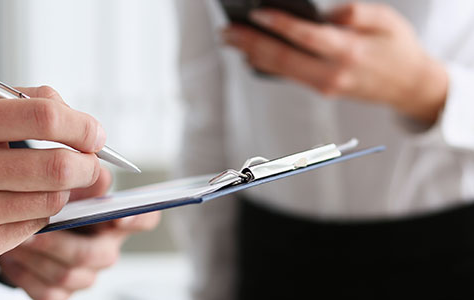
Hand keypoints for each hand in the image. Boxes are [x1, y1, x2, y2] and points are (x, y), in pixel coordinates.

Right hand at [0, 86, 106, 272]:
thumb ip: (19, 103)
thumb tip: (77, 119)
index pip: (43, 117)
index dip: (81, 124)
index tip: (94, 133)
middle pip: (58, 166)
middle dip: (88, 165)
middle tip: (89, 162)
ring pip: (52, 200)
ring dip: (62, 190)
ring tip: (46, 181)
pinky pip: (34, 227)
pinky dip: (38, 213)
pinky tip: (18, 204)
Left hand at [0, 167, 160, 299]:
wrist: (19, 227)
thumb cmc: (50, 202)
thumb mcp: (65, 183)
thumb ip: (81, 176)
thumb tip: (93, 166)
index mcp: (114, 219)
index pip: (145, 218)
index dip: (137, 219)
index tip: (119, 215)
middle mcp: (105, 249)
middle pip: (98, 254)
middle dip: (62, 241)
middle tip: (36, 228)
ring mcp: (85, 274)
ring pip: (68, 275)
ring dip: (37, 255)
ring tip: (15, 237)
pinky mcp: (61, 293)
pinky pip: (48, 292)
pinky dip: (25, 273)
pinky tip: (13, 257)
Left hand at [222, 2, 447, 122]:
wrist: (409, 85)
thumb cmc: (398, 46)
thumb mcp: (388, 21)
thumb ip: (358, 14)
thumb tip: (327, 14)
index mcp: (350, 52)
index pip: (307, 37)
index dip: (281, 25)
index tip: (257, 13)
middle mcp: (333, 73)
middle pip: (284, 58)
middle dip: (252, 43)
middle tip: (227, 30)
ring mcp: (325, 85)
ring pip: (281, 70)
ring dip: (252, 54)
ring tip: (230, 38)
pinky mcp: (321, 89)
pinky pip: (288, 77)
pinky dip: (266, 65)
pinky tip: (249, 53)